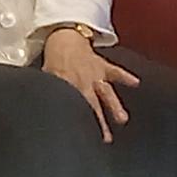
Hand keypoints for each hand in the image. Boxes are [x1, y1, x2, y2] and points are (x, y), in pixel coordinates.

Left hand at [42, 27, 140, 141]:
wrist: (64, 39)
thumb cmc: (56, 62)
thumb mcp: (48, 79)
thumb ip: (50, 93)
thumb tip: (41, 110)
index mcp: (68, 87)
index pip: (73, 107)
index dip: (77, 122)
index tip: (81, 137)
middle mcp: (83, 83)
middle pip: (93, 106)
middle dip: (99, 122)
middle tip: (105, 138)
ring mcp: (95, 75)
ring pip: (106, 92)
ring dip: (114, 105)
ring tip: (122, 119)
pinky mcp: (104, 66)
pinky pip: (116, 72)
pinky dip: (127, 77)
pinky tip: (136, 83)